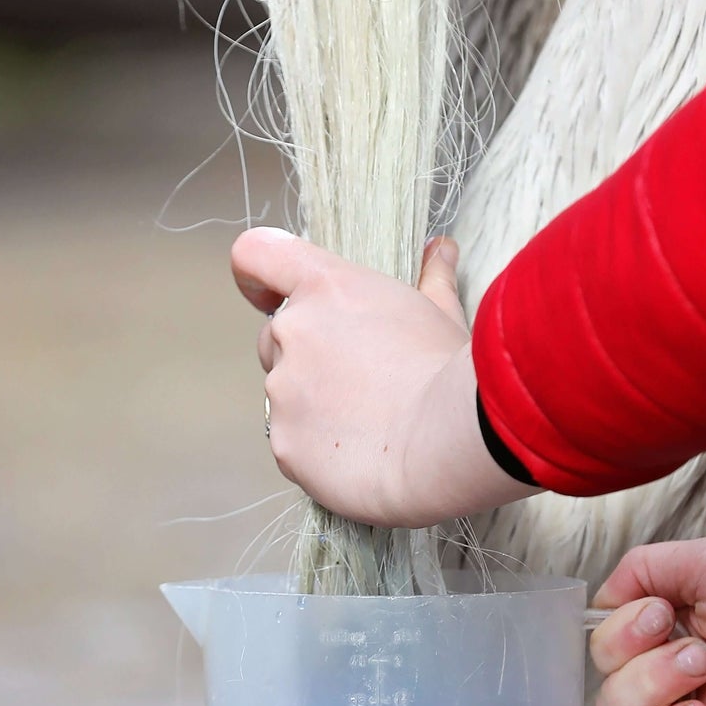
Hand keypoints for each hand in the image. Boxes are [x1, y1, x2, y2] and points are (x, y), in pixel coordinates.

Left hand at [230, 228, 536, 527]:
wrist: (449, 441)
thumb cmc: (449, 372)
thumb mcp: (443, 314)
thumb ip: (431, 277)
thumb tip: (441, 250)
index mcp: (325, 288)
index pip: (256, 255)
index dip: (256, 276)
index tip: (269, 296)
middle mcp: (292, 331)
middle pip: (275, 337)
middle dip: (305, 355)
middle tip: (359, 379)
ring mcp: (282, 391)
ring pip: (285, 395)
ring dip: (315, 406)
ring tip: (371, 425)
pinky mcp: (284, 443)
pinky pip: (293, 443)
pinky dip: (319, 451)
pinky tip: (362, 455)